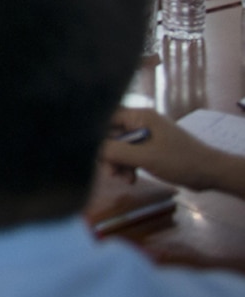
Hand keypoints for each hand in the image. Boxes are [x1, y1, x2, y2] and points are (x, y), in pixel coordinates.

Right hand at [101, 107, 229, 190]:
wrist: (210, 173)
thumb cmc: (179, 160)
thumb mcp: (145, 157)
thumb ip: (116, 151)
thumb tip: (90, 147)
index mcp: (140, 116)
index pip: (106, 116)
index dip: (93, 131)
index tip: (86, 149)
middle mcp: (141, 122)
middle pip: (111, 134)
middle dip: (109, 154)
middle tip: (110, 173)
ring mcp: (146, 136)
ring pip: (119, 147)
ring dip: (118, 164)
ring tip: (123, 180)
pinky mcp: (150, 149)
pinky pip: (130, 155)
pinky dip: (128, 167)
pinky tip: (131, 179)